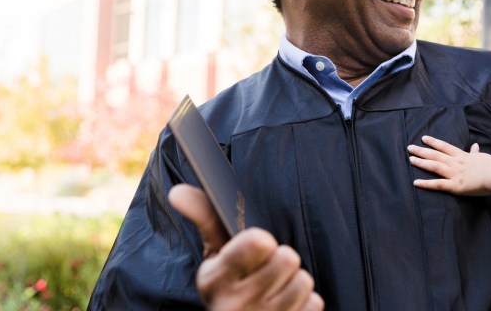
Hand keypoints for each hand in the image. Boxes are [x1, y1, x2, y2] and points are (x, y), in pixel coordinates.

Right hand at [169, 184, 323, 310]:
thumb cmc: (229, 283)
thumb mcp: (214, 254)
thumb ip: (204, 216)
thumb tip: (177, 192)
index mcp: (215, 279)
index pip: (257, 243)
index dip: (263, 241)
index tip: (259, 244)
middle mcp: (235, 305)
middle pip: (287, 258)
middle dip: (281, 259)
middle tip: (266, 269)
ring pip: (302, 281)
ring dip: (294, 282)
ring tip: (275, 288)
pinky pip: (314, 303)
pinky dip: (305, 304)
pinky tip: (286, 307)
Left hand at [408, 136, 490, 196]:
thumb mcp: (482, 156)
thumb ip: (475, 152)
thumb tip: (475, 145)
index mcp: (462, 156)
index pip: (444, 147)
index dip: (433, 142)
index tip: (424, 138)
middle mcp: (455, 163)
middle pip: (435, 155)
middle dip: (421, 151)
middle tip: (409, 148)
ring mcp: (454, 174)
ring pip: (434, 166)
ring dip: (421, 162)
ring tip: (410, 159)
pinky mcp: (455, 186)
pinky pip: (438, 185)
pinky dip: (426, 184)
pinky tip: (416, 182)